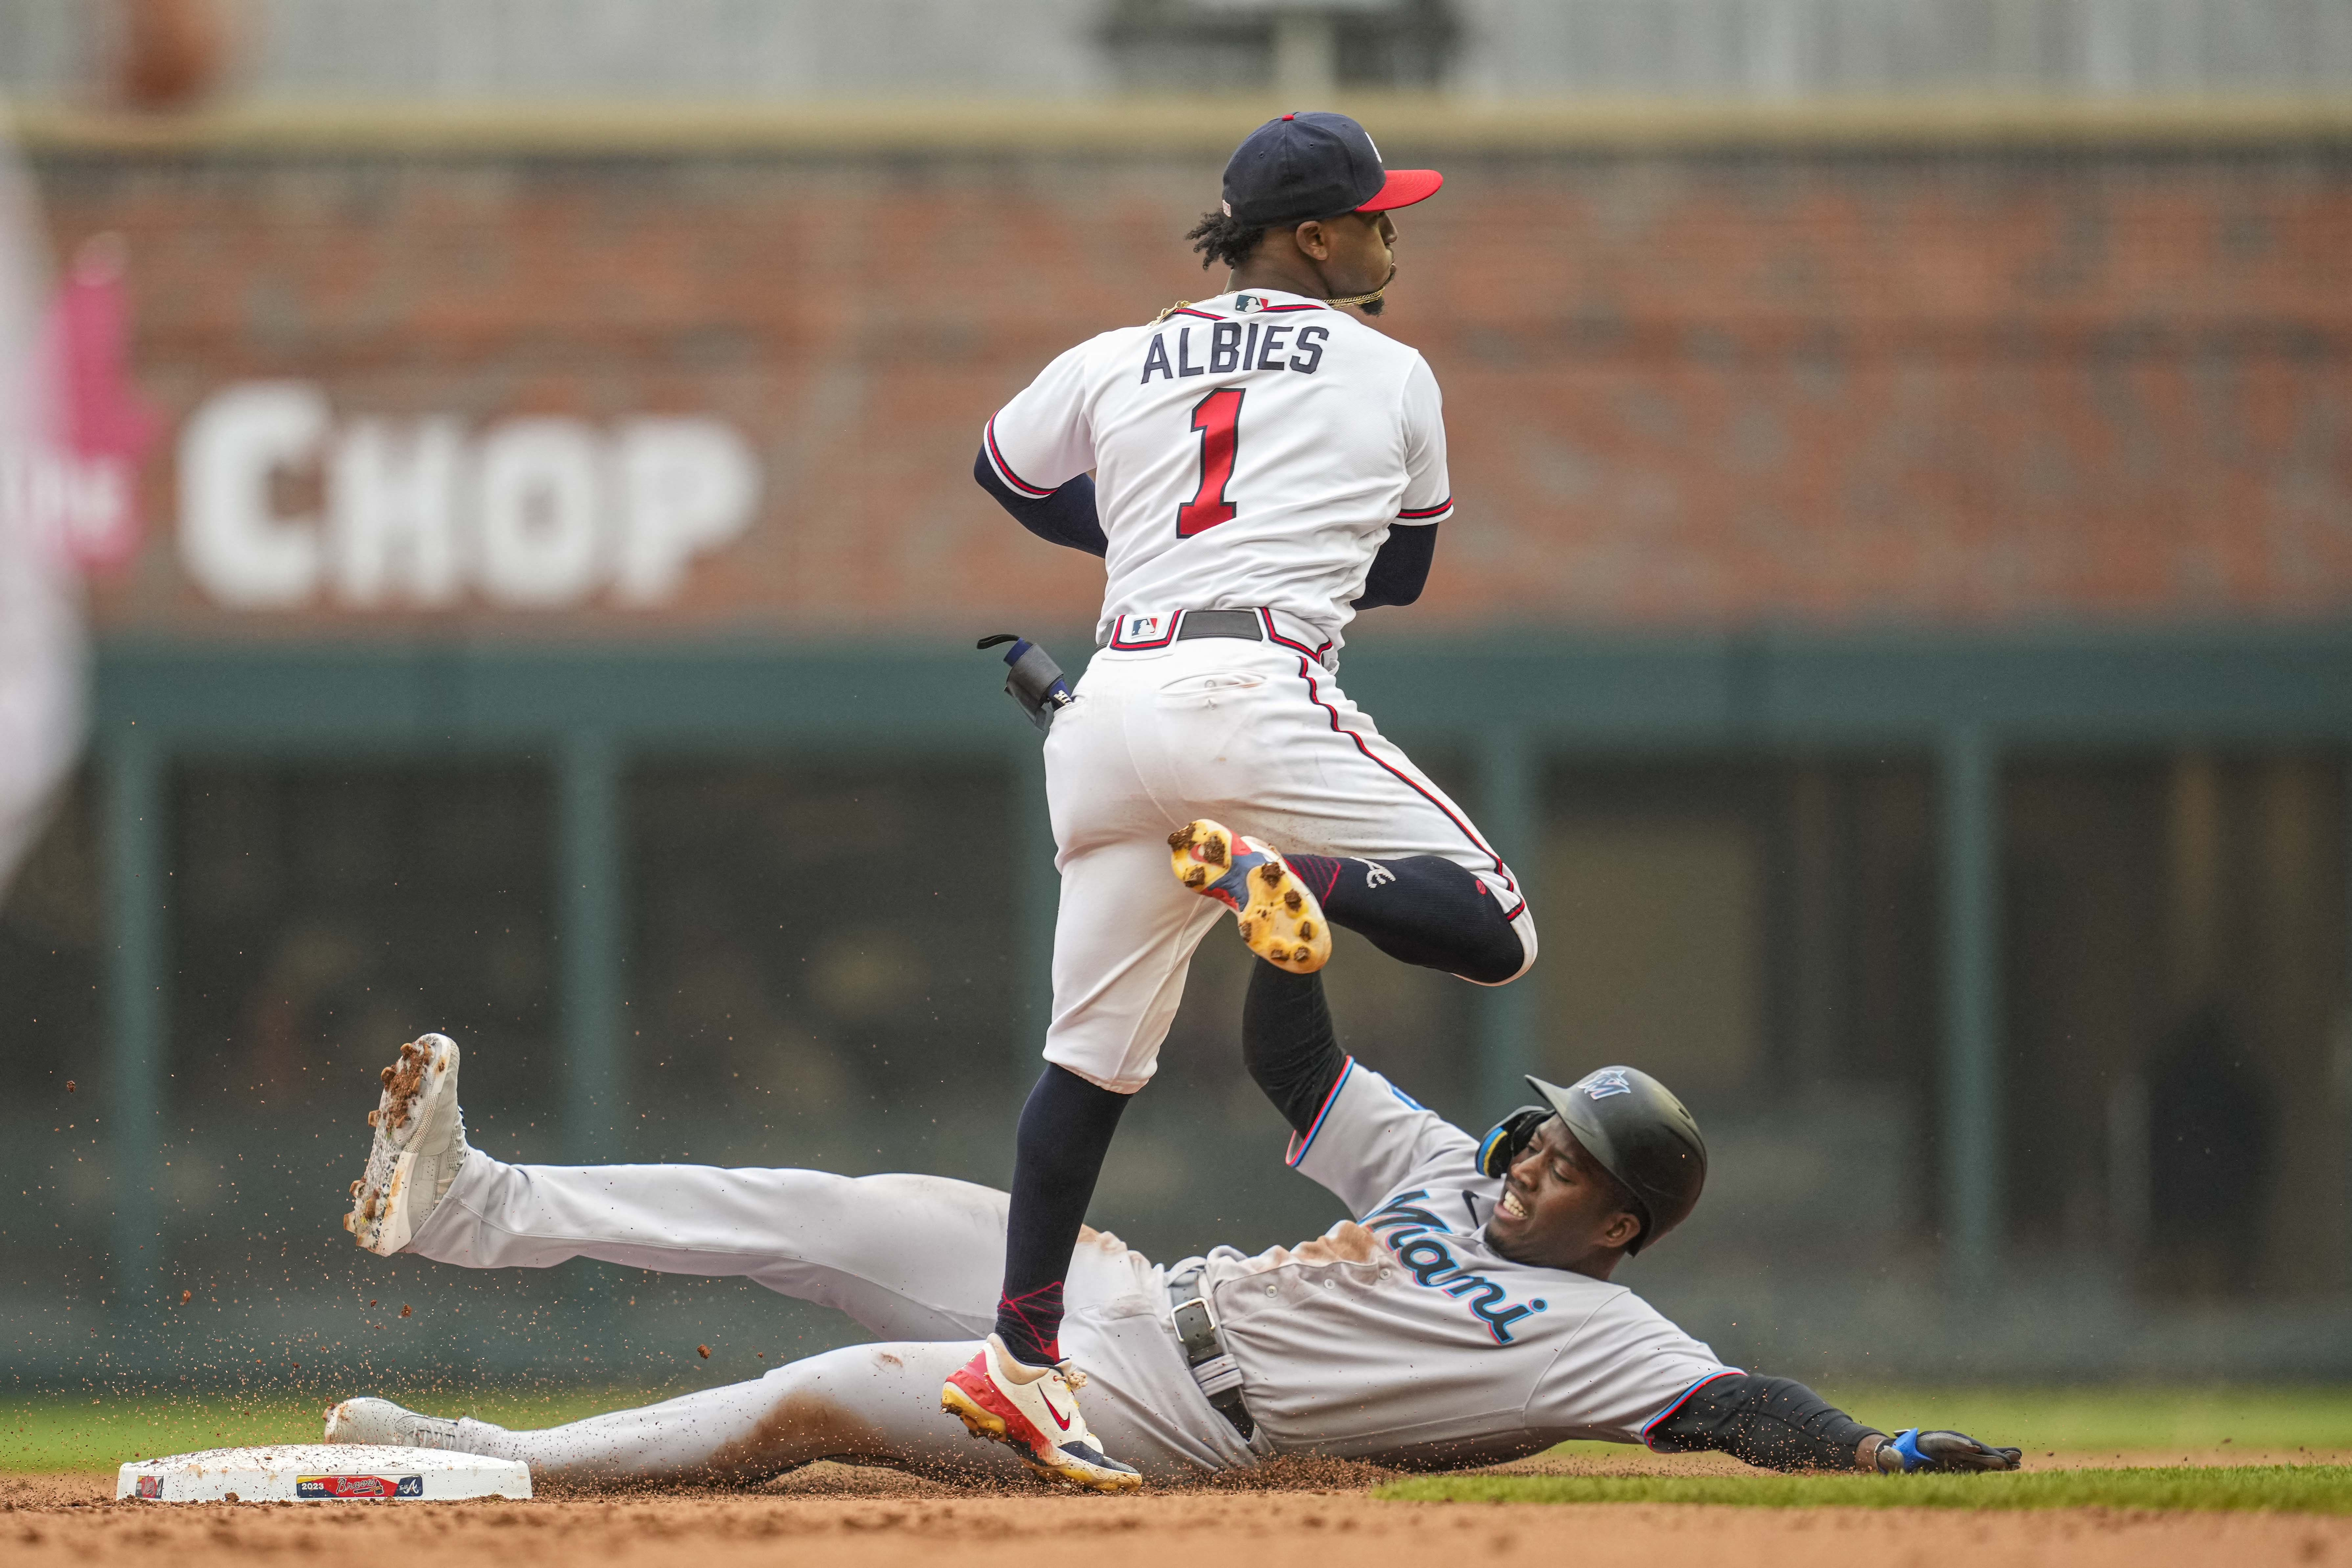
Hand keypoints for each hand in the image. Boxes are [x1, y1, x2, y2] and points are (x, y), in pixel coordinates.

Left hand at [1872, 1428, 2022, 1472]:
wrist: (1900, 1455)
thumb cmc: (1894, 1457)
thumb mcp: (1890, 1457)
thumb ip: (1891, 1456)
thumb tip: (1888, 1449)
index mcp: (1930, 1441)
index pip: (1947, 1440)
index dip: (1960, 1443)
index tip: (1973, 1447)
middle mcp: (1947, 1445)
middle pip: (1970, 1448)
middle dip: (1987, 1452)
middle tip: (2007, 1458)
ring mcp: (1957, 1454)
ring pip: (1980, 1455)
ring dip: (1997, 1458)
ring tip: (2017, 1461)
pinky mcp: (1963, 1463)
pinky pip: (1982, 1464)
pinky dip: (1996, 1464)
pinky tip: (2015, 1465)